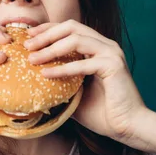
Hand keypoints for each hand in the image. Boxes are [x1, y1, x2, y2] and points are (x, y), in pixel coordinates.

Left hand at [25, 20, 151, 148]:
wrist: (128, 127)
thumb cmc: (103, 113)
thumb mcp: (74, 93)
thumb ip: (59, 82)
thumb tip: (32, 81)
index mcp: (98, 48)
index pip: (70, 28)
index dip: (48, 29)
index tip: (28, 36)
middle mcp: (106, 45)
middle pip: (71, 27)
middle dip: (46, 34)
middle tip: (27, 45)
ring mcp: (111, 53)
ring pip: (76, 39)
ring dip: (51, 48)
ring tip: (33, 58)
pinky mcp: (113, 65)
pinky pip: (82, 63)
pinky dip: (62, 68)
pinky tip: (46, 74)